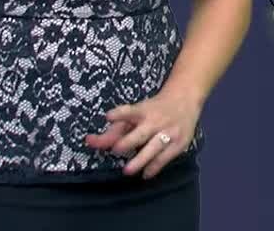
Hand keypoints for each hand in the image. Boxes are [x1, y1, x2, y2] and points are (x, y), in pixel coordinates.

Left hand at [84, 88, 200, 178]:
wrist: (185, 99)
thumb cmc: (152, 110)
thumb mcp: (134, 115)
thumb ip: (113, 131)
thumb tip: (89, 142)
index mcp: (142, 111)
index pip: (129, 111)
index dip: (119, 114)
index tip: (108, 116)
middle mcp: (155, 121)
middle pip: (141, 133)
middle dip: (129, 141)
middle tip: (116, 149)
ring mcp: (169, 131)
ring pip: (154, 146)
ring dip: (141, 159)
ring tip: (127, 171)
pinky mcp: (179, 142)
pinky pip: (166, 157)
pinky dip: (155, 166)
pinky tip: (145, 174)